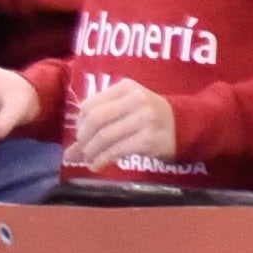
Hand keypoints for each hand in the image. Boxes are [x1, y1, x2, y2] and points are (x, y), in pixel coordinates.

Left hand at [63, 78, 179, 170]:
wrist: (183, 126)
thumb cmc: (149, 117)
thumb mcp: (126, 112)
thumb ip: (98, 127)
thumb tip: (68, 154)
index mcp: (127, 87)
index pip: (90, 104)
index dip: (79, 124)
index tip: (81, 136)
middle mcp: (136, 99)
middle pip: (95, 119)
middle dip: (83, 139)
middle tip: (83, 150)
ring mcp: (144, 118)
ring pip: (104, 136)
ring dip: (91, 152)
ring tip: (90, 159)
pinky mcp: (148, 138)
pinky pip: (117, 150)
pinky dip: (102, 160)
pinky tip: (98, 166)